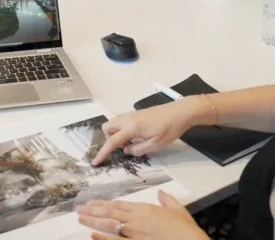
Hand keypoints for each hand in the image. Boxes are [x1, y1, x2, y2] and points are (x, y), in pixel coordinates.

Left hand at [77, 190, 207, 239]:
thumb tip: (162, 193)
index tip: (92, 202)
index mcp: (144, 210)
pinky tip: (92, 236)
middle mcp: (136, 221)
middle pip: (110, 214)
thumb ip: (168, 200)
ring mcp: (134, 234)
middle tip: (79, 208)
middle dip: (93, 211)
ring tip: (81, 218)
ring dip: (93, 222)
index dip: (103, 203)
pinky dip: (103, 239)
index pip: (119, 205)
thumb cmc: (184, 229)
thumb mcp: (178, 210)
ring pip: (109, 226)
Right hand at [91, 97, 207, 165]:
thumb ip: (138, 150)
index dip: (102, 153)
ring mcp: (131, 114)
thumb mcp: (155, 145)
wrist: (180, 112)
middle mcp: (127, 119)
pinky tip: (138, 135)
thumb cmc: (170, 129)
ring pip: (114, 123)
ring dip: (117, 133)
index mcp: (131, 128)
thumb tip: (126, 150)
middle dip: (110, 139)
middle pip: (107, 127)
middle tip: (125, 146)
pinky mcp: (136, 113)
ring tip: (133, 142)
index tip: (95, 162)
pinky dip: (123, 129)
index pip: (112, 141)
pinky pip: (122, 121)